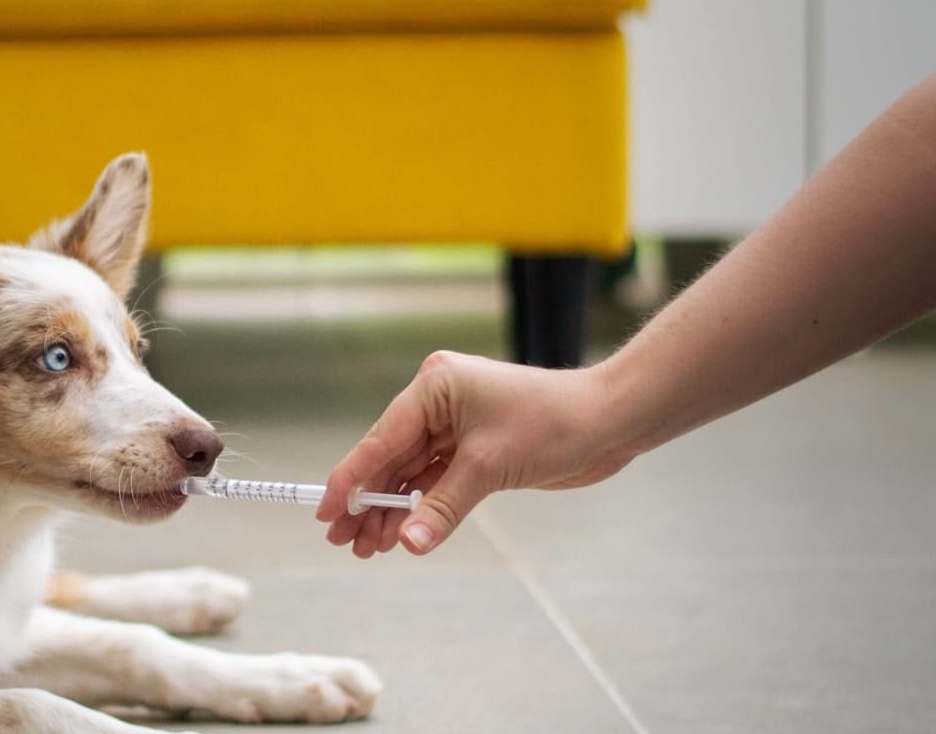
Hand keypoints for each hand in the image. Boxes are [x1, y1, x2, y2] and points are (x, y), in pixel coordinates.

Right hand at [314, 351, 634, 556]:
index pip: (380, 439)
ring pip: (410, 474)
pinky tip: (402, 534)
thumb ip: (443, 506)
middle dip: (368, 503)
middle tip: (343, 542)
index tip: (326, 511)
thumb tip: (409, 542)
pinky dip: (419, 507)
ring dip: (391, 511)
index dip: (351, 479)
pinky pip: (434, 480)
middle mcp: (438, 402)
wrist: (609, 422)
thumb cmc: (553, 424)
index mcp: (434, 387)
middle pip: (389, 459)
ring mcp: (455, 425)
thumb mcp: (489, 466)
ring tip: (368, 549)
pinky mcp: (473, 448)